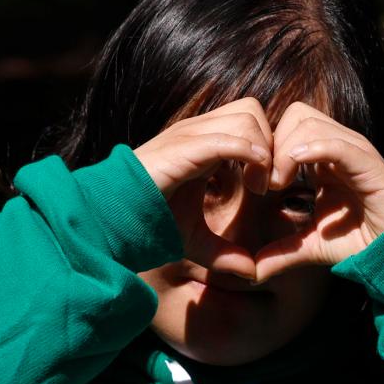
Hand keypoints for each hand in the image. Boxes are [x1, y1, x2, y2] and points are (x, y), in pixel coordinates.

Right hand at [133, 97, 273, 279]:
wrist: (112, 221)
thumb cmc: (149, 224)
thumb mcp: (195, 241)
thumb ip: (225, 254)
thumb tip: (253, 272)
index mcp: (202, 143)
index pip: (248, 121)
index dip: (267, 148)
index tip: (270, 187)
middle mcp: (197, 132)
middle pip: (251, 110)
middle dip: (271, 142)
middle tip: (269, 184)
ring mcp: (188, 135)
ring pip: (246, 117)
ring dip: (263, 150)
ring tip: (259, 187)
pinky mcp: (182, 148)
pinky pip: (227, 137)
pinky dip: (250, 155)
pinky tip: (253, 185)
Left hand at [252, 101, 383, 282]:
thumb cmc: (357, 241)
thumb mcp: (310, 247)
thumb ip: (281, 253)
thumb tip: (252, 271)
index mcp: (322, 158)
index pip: (286, 128)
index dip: (266, 150)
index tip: (255, 184)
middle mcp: (337, 147)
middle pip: (296, 115)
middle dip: (274, 144)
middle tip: (267, 183)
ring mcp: (353, 151)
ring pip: (310, 122)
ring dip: (287, 150)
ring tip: (281, 183)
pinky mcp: (367, 163)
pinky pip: (338, 143)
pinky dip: (315, 148)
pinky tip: (297, 166)